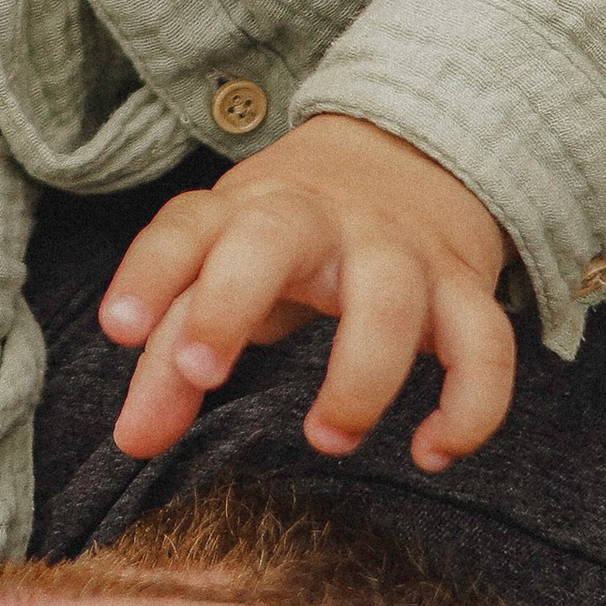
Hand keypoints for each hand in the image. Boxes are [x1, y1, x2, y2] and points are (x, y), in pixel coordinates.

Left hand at [101, 117, 513, 472]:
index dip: (149, 274)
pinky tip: (433, 451)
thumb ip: (171, 360)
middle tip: (200, 376)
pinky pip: (486, 343)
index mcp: (244, 212)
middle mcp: (318, 220)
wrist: (405, 154)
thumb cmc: (285, 238)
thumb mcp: (220, 274)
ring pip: (390, 299)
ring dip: (360, 378)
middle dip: (230, 303)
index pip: (184, 227)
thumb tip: (133, 442)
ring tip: (328, 437)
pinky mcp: (463, 285)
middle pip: (273, 240)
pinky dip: (471, 405)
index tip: (120, 329)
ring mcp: (397, 248)